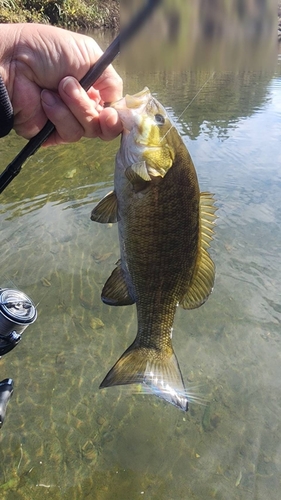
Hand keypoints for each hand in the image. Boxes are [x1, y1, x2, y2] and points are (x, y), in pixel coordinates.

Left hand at [0, 23, 122, 144]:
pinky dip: (60, 116)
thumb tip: (118, 102)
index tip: (116, 113)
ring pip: (88, 131)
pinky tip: (46, 99)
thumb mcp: (89, 54)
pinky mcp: (50, 134)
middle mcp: (81, 107)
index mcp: (92, 87)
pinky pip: (68, 135)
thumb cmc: (48, 51)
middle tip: (97, 106)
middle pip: (105, 127)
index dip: (118, 116)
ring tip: (58, 87)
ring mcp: (66, 121)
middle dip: (100, 115)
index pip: (113, 110)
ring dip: (76, 108)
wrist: (13, 62)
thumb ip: (110, 79)